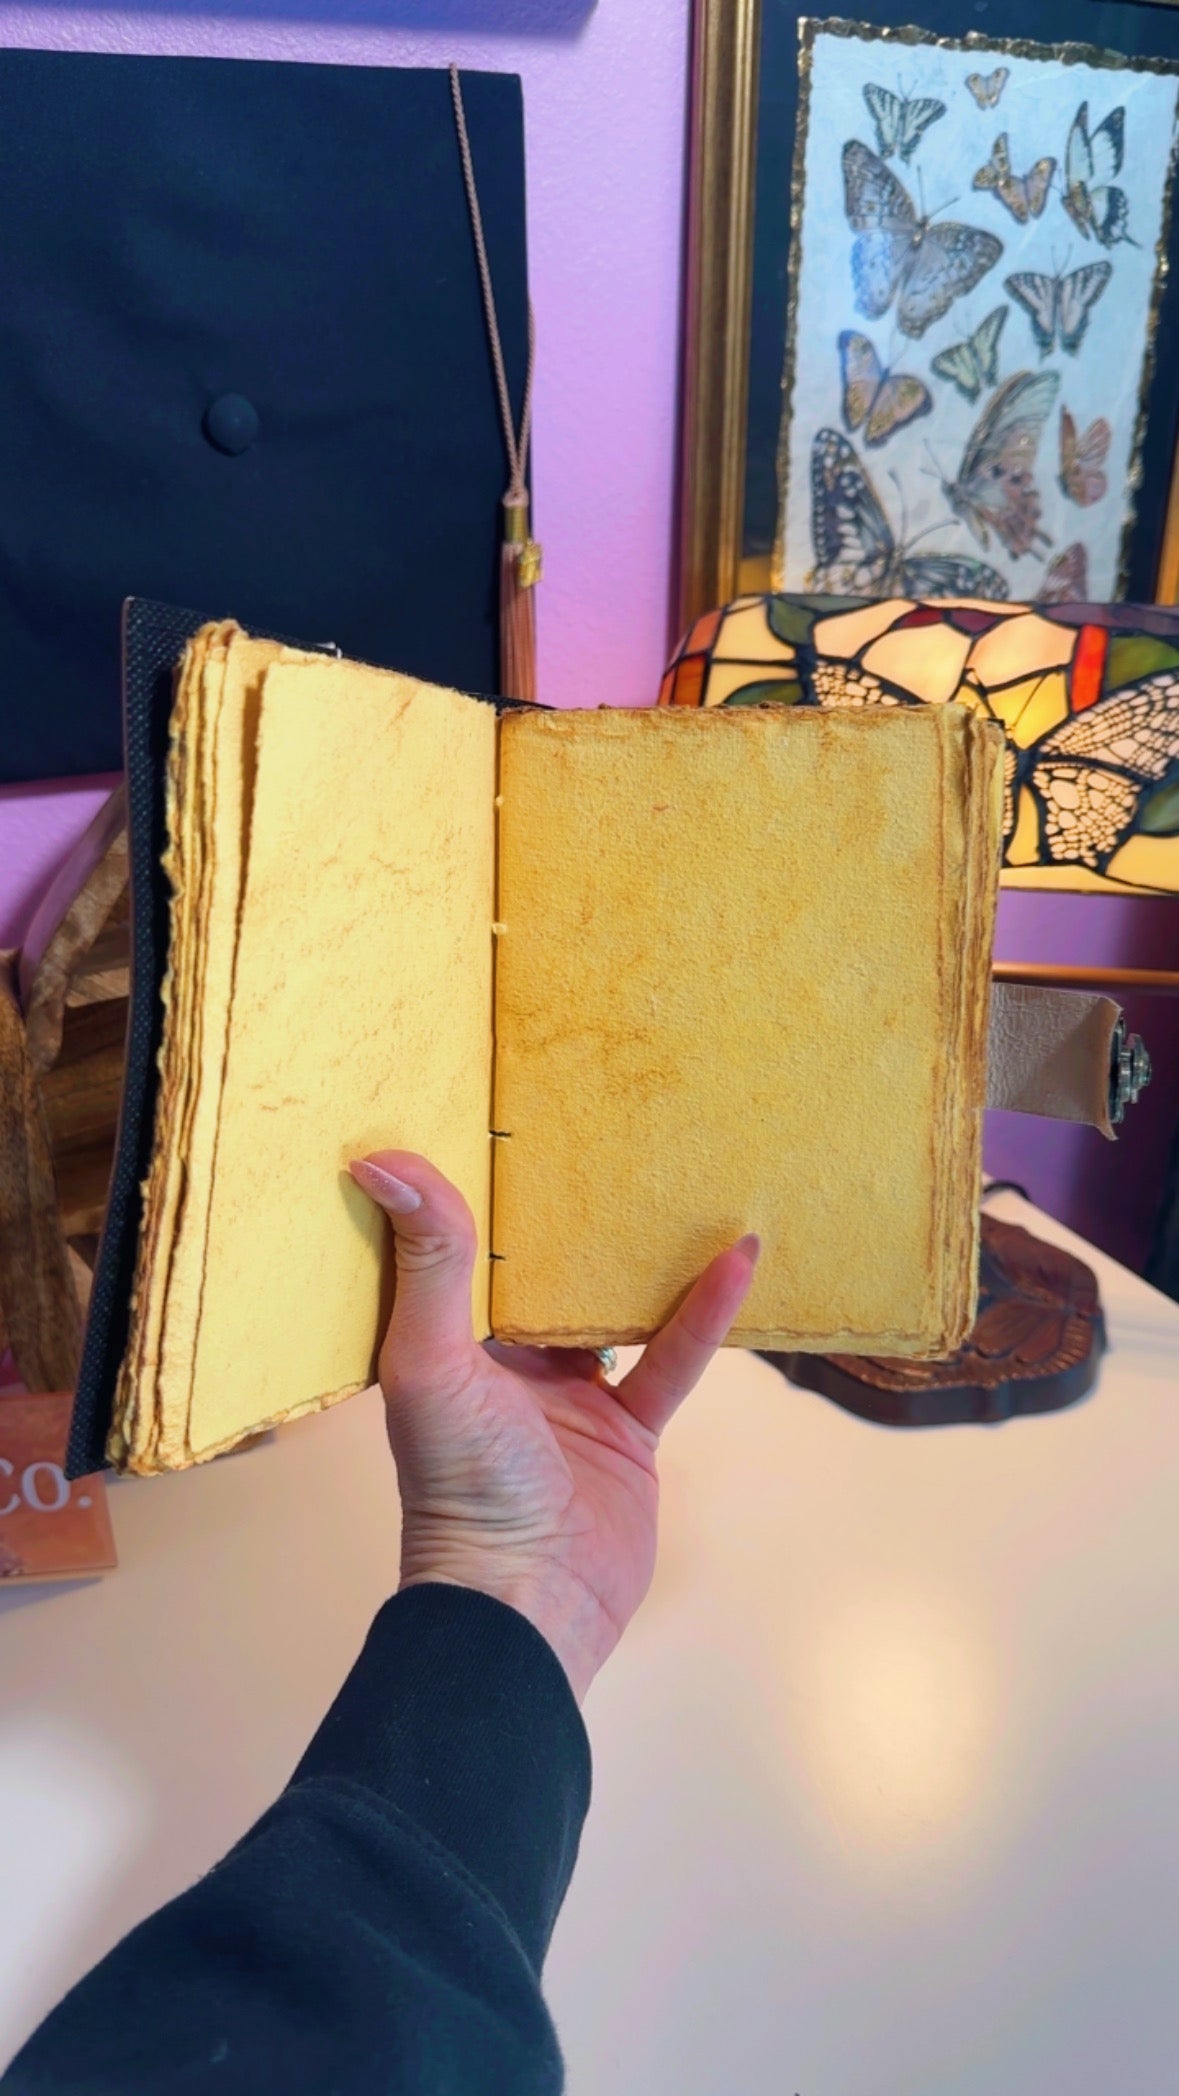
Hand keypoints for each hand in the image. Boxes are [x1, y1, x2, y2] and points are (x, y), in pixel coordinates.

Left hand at [349, 1151, 758, 1702]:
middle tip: (601, 1129)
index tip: (499, 1115)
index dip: (475, 1188)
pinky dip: (703, 1311)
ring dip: (642, 1256)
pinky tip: (737, 1260)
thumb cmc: (461, 1485)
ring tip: (678, 1180)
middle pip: (539, 1273)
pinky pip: (670, 1358)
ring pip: (611, 1308)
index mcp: (444, 1344)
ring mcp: (569, 1398)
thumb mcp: (432, 1360)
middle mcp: (502, 1365)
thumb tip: (380, 1158)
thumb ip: (427, 1262)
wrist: (527, 1603)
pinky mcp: (628, 1431)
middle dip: (565, 1214)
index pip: (458, 1249)